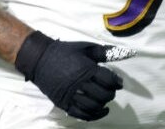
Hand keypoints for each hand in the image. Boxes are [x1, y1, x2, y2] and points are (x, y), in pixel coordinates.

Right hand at [15, 31, 135, 120]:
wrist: (40, 59)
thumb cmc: (64, 52)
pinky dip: (93, 115)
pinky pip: (81, 114)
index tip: (118, 83)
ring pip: (93, 106)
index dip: (116, 82)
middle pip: (102, 95)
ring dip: (103, 105)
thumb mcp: (85, 48)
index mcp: (87, 69)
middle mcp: (79, 84)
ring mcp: (71, 95)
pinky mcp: (63, 103)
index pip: (108, 80)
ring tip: (105, 100)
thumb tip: (124, 52)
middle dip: (110, 94)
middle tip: (111, 90)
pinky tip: (99, 111)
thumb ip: (104, 52)